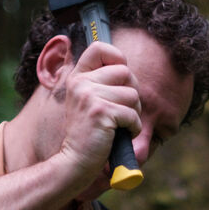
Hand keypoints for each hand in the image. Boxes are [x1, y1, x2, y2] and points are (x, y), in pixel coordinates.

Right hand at [57, 40, 142, 184]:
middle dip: (132, 93)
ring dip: (134, 113)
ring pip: (132, 94)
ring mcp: (90, 96)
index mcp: (77, 77)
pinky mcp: (101, 112)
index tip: (120, 77)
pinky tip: (121, 135)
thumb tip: (125, 68)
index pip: (99, 47)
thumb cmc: (87, 135)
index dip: (117, 57)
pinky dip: (133, 128)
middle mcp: (81, 82)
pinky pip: (133, 114)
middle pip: (125, 72)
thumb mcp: (87, 102)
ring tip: (120, 125)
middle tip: (123, 111)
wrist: (74, 161)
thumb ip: (99, 83)